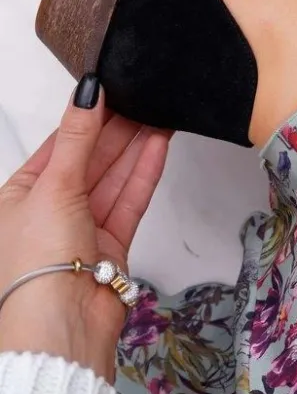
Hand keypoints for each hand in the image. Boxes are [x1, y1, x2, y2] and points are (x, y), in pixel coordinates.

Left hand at [0, 83, 168, 382]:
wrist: (62, 324)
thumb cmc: (37, 264)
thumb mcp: (54, 185)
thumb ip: (78, 137)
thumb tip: (88, 92)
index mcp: (20, 196)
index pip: (61, 145)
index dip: (87, 118)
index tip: (111, 89)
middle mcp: (51, 211)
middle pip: (90, 160)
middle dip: (117, 129)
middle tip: (142, 96)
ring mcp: (82, 228)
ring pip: (114, 177)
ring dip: (136, 146)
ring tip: (159, 112)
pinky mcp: (111, 245)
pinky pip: (130, 199)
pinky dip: (144, 171)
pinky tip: (158, 144)